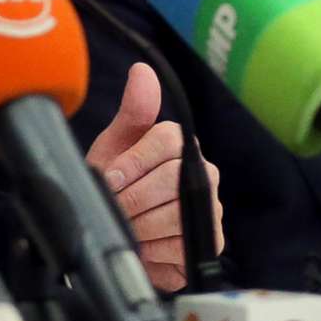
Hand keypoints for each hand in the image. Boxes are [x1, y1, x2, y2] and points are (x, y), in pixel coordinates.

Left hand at [85, 60, 222, 291]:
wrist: (118, 230)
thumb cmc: (117, 183)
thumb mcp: (115, 145)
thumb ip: (132, 111)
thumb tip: (142, 70)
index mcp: (182, 145)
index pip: (167, 141)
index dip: (132, 162)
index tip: (108, 177)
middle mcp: (205, 173)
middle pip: (168, 180)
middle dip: (130, 198)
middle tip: (112, 207)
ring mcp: (211, 207)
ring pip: (174, 214)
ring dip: (138, 225)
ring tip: (124, 226)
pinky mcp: (211, 241)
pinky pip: (181, 245)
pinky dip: (152, 249)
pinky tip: (142, 246)